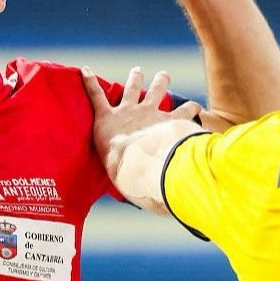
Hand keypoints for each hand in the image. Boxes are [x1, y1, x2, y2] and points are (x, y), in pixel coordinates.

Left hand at [82, 66, 202, 185]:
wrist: (137, 163)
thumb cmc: (158, 172)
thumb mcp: (176, 175)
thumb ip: (180, 189)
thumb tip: (185, 209)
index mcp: (167, 128)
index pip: (185, 114)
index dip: (191, 109)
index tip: (195, 106)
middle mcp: (150, 114)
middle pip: (158, 93)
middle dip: (160, 83)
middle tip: (163, 75)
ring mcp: (128, 111)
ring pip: (132, 89)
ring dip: (134, 79)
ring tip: (137, 71)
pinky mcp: (106, 115)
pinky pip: (97, 94)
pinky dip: (89, 82)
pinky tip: (84, 71)